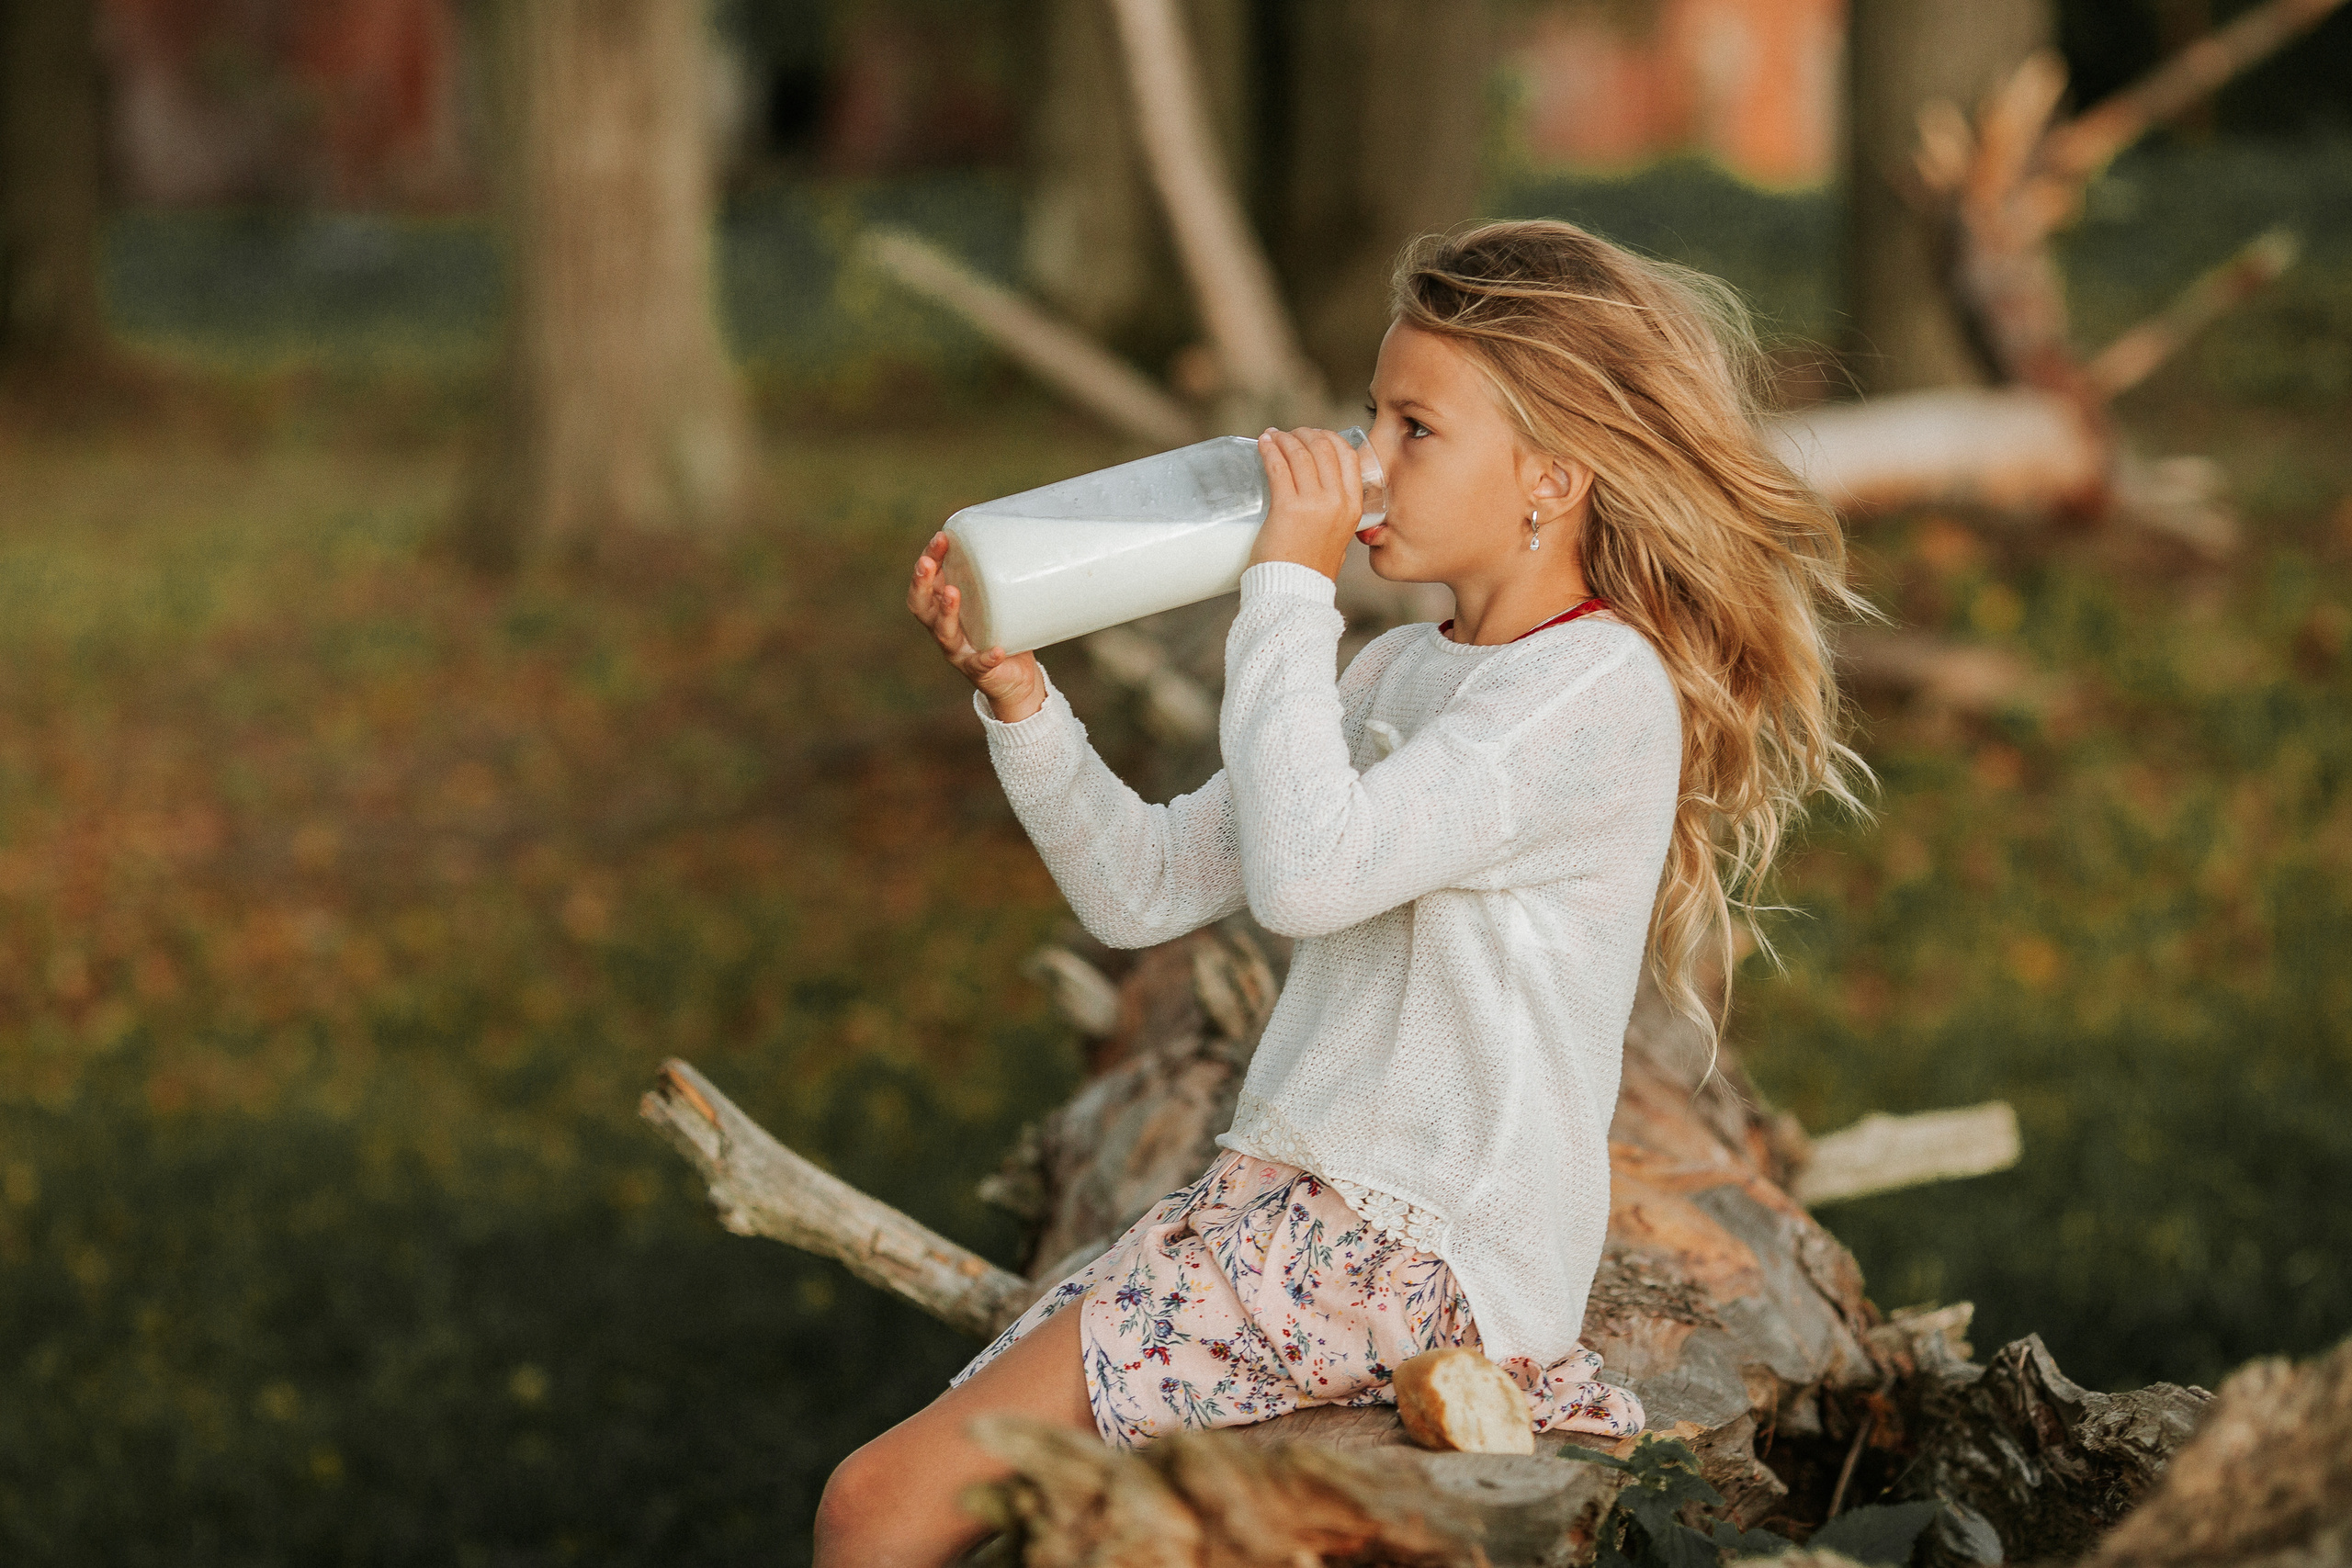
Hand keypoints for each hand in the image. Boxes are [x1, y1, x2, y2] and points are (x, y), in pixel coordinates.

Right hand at [908, 532, 1046, 722]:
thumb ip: (1003, 578)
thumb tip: (1031, 531)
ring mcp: (959, 653)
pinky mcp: (979, 672)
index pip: (926, 583)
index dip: (928, 561)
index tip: (941, 538)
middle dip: (921, 583)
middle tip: (928, 563)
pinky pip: (980, 664)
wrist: (1016, 682)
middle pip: (922, 606)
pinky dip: (987, 657)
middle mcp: (944, 631)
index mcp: (945, 610)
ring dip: (946, 612)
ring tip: (952, 593)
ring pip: (943, 633)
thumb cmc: (1004, 634)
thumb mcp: (999, 603)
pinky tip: (998, 650)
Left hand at [1249, 426, 1361, 581]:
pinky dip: (1269, 450)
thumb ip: (1335, 518)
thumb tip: (1323, 499)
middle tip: (1288, 435)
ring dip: (1284, 439)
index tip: (1312, 436)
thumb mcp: (1338, 540)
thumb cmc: (1309, 570)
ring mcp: (1314, 504)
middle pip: (1324, 449)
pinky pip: (1278, 468)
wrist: (1293, 594)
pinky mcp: (1288, 508)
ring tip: (1271, 436)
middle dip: (1304, 435)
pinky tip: (1263, 444)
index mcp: (1353, 507)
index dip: (1328, 438)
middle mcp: (1338, 502)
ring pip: (1300, 454)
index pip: (1348, 456)